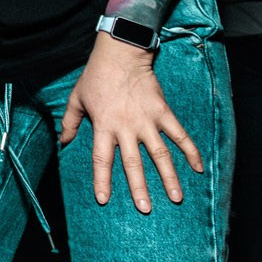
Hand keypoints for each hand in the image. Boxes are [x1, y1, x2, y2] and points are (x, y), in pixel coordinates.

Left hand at [59, 36, 202, 213]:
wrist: (121, 53)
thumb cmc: (96, 76)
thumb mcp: (76, 98)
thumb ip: (69, 122)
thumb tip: (63, 142)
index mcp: (104, 126)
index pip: (101, 159)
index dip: (102, 180)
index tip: (104, 200)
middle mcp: (126, 128)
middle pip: (133, 164)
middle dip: (139, 188)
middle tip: (145, 209)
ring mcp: (147, 121)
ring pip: (160, 155)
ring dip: (169, 177)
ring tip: (176, 198)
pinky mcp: (163, 112)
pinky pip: (179, 135)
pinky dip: (190, 151)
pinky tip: (199, 168)